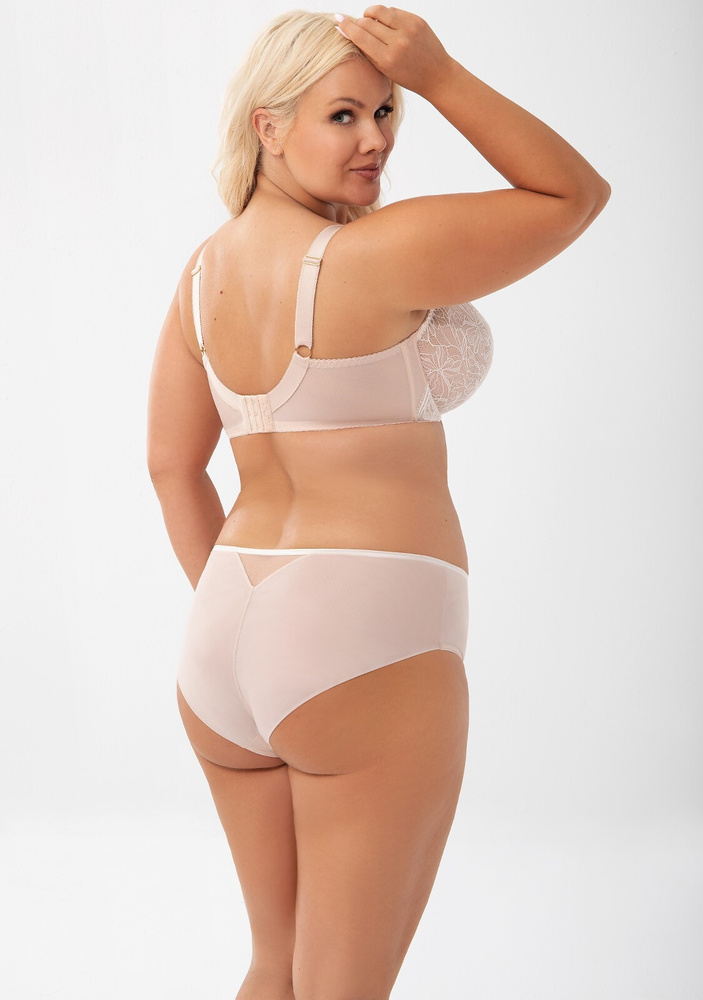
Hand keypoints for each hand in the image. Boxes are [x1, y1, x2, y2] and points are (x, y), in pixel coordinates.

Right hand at [335, 6, 452, 97]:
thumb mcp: (384, 69)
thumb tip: (346, 31)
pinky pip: (394, 11)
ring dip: (370, 13)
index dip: (347, 26)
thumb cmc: (408, 75)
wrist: (436, 74)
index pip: (360, 36)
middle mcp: (398, 41)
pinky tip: (386, 23)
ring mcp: (409, 28)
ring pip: (380, 11)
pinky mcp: (417, 20)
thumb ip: (366, 50)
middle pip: (368, 22)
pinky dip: (386, 15)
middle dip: (358, 22)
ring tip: (369, 20)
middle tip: (354, 24)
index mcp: (388, 58)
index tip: (338, 20)